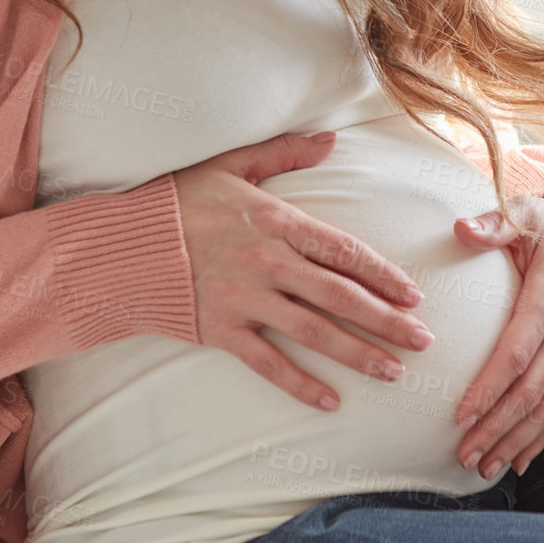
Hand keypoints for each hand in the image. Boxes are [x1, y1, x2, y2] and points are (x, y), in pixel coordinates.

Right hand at [173, 130, 433, 410]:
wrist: (121, 246)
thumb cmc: (178, 201)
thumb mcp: (231, 166)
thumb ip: (284, 153)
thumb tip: (331, 140)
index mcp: (276, 223)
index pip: (343, 251)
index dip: (383, 275)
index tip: (413, 295)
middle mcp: (267, 264)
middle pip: (340, 297)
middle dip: (386, 321)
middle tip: (422, 342)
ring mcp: (244, 301)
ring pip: (313, 332)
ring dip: (357, 354)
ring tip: (392, 371)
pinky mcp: (221, 331)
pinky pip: (267, 363)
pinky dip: (299, 384)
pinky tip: (330, 402)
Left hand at [451, 192, 543, 480]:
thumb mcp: (525, 214)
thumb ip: (493, 223)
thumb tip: (461, 228)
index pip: (516, 354)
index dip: (489, 388)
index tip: (461, 415)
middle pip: (530, 391)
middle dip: (497, 428)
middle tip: (464, 454)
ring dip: (518, 441)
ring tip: (485, 467)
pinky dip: (542, 436)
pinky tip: (520, 462)